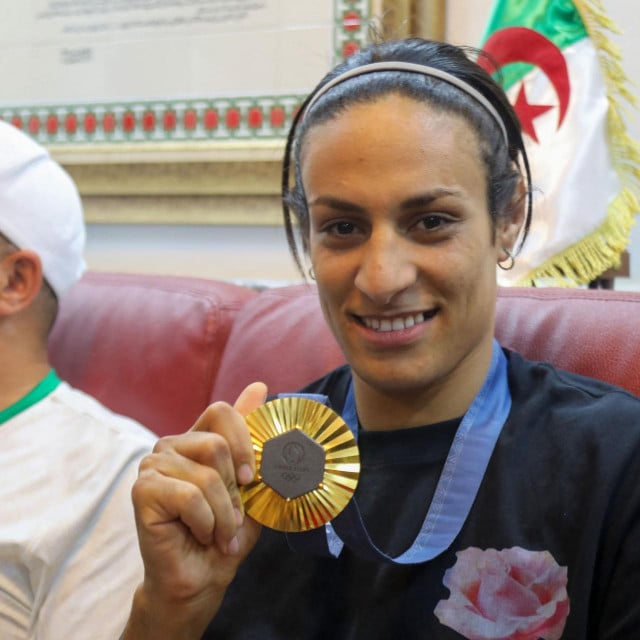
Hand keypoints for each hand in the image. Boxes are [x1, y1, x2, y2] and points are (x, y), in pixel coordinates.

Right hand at [123, 382, 266, 638]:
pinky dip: (205, 522)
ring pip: (207, 474)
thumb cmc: (227, 531)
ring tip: (218, 532)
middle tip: (230, 517)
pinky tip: (199, 534)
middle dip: (233, 490)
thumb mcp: (250, 483)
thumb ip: (251, 436)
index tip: (251, 477)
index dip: (244, 441)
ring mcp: (153, 465)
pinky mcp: (142, 490)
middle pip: (216, 445)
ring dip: (223, 513)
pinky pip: (189, 496)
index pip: (222, 412)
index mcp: (196, 438)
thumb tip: (259, 386)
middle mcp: (171, 445)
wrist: (203, 579)